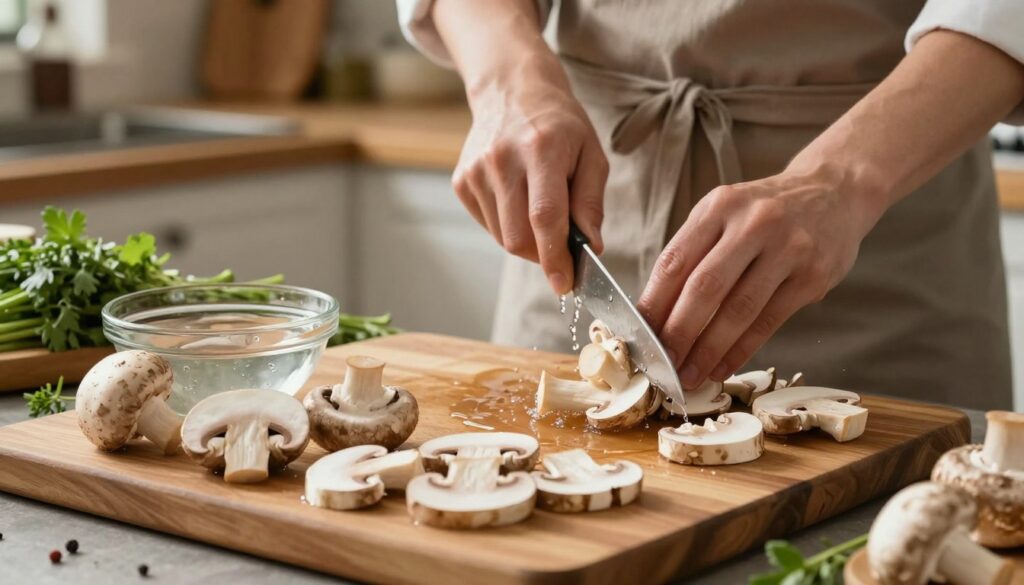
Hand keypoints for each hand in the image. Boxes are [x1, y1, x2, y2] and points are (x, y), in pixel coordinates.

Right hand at [452, 54, 606, 293]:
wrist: (512, 90)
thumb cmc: (559, 124)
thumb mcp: (591, 153)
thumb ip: (591, 202)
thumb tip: (590, 246)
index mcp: (541, 150)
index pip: (545, 217)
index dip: (555, 256)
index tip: (564, 283)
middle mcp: (502, 160)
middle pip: (519, 236)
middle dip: (542, 255)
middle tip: (560, 248)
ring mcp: (477, 171)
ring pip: (502, 237)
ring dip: (526, 239)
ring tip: (538, 208)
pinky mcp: (462, 181)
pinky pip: (488, 225)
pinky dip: (507, 226)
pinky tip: (517, 199)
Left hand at [637, 166, 885, 388]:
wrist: (834, 192)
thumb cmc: (765, 213)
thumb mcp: (725, 214)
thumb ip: (693, 254)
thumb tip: (655, 312)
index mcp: (719, 206)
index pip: (675, 261)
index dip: (654, 304)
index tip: (639, 336)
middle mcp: (752, 223)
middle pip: (704, 287)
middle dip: (678, 333)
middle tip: (662, 364)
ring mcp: (787, 248)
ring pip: (739, 309)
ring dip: (709, 350)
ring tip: (690, 375)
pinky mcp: (813, 275)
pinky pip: (769, 321)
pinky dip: (741, 350)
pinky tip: (723, 366)